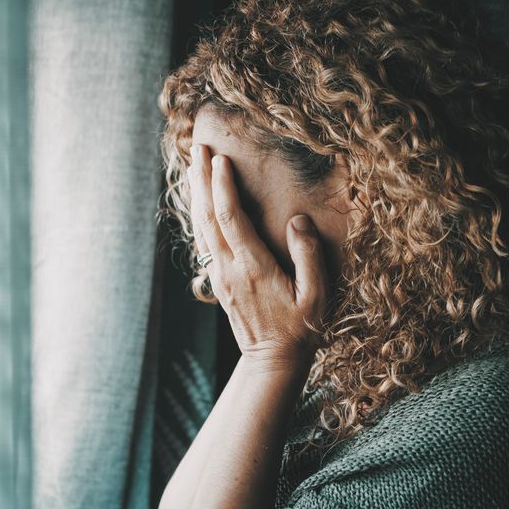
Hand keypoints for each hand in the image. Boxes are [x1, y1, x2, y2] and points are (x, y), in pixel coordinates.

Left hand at [188, 143, 329, 369]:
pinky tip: (198, 201)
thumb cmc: (301, 328)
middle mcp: (230, 269)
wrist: (273, 361)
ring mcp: (220, 276)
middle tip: (198, 147)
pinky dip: (198, 216)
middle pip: (208, 216)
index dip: (222, 186)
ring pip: (200, 227)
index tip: (220, 159)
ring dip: (195, 194)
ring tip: (192, 164)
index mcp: (253, 267)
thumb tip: (297, 221)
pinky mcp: (219, 281)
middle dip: (201, 179)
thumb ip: (308, 256)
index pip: (231, 218)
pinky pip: (203, 241)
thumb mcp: (316, 295)